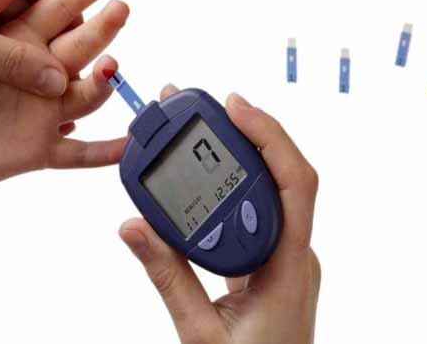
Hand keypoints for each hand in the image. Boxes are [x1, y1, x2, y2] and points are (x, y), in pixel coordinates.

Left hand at [0, 0, 72, 109]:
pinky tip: (14, 83)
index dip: (63, 2)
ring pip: (6, 20)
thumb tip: (62, 80)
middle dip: (47, 28)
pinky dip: (3, 58)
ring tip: (45, 78)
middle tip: (66, 61)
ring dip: (25, 47)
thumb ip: (15, 62)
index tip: (75, 38)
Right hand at [119, 88, 319, 343]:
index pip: (294, 185)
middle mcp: (294, 253)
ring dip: (236, 154)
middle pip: (281, 175)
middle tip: (199, 106)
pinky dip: (229, 183)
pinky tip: (202, 173)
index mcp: (289, 268)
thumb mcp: (199, 333)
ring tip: (197, 129)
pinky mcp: (269, 262)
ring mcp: (285, 257)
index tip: (235, 106)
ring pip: (269, 190)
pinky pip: (254, 210)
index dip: (269, 136)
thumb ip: (166, 278)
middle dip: (245, 132)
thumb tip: (132, 226)